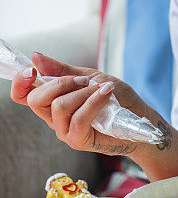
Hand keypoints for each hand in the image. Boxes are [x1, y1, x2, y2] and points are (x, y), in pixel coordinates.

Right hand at [10, 52, 150, 155]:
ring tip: (103, 89)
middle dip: (60, 83)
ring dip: (83, 92)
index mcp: (51, 101)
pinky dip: (93, 102)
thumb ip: (62, 70)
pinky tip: (106, 94)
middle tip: (84, 80)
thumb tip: (35, 56)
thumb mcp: (88, 76)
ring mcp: (65, 131)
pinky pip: (78, 119)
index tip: (31, 70)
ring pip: (59, 107)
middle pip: (35, 100)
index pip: (22, 95)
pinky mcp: (79, 140)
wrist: (138, 114)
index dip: (20, 83)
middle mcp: (53, 118)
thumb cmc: (114, 96)